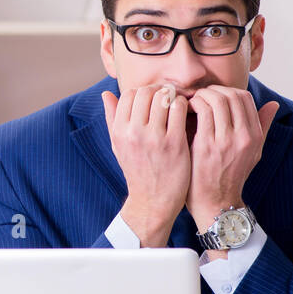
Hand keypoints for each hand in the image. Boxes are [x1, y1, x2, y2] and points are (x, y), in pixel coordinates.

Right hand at [101, 83, 191, 246]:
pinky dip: (184, 106)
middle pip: (147, 92)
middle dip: (159, 91)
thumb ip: (111, 118)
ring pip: (164, 97)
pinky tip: (186, 114)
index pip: (129, 94)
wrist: (152, 202)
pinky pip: (180, 109)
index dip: (143, 92)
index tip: (152, 98)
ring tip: (177, 105)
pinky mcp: (174, 143)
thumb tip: (106, 93)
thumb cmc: (137, 171)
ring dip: (173, 97)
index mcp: (119, 131)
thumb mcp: (118, 146)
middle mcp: (134, 132)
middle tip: (168, 98)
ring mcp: (154, 137)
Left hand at [186, 86, 278, 229]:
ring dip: (201, 95)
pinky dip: (192, 104)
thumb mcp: (253, 153)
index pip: (244, 97)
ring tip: (192, 102)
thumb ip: (262, 126)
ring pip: (216, 99)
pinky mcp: (207, 145)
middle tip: (199, 96)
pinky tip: (185, 110)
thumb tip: (273, 104)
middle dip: (212, 90)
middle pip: (231, 95)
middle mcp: (244, 137)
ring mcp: (226, 141)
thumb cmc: (231, 177)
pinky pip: (201, 111)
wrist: (215, 203)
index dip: (226, 90)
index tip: (213, 96)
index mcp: (255, 136)